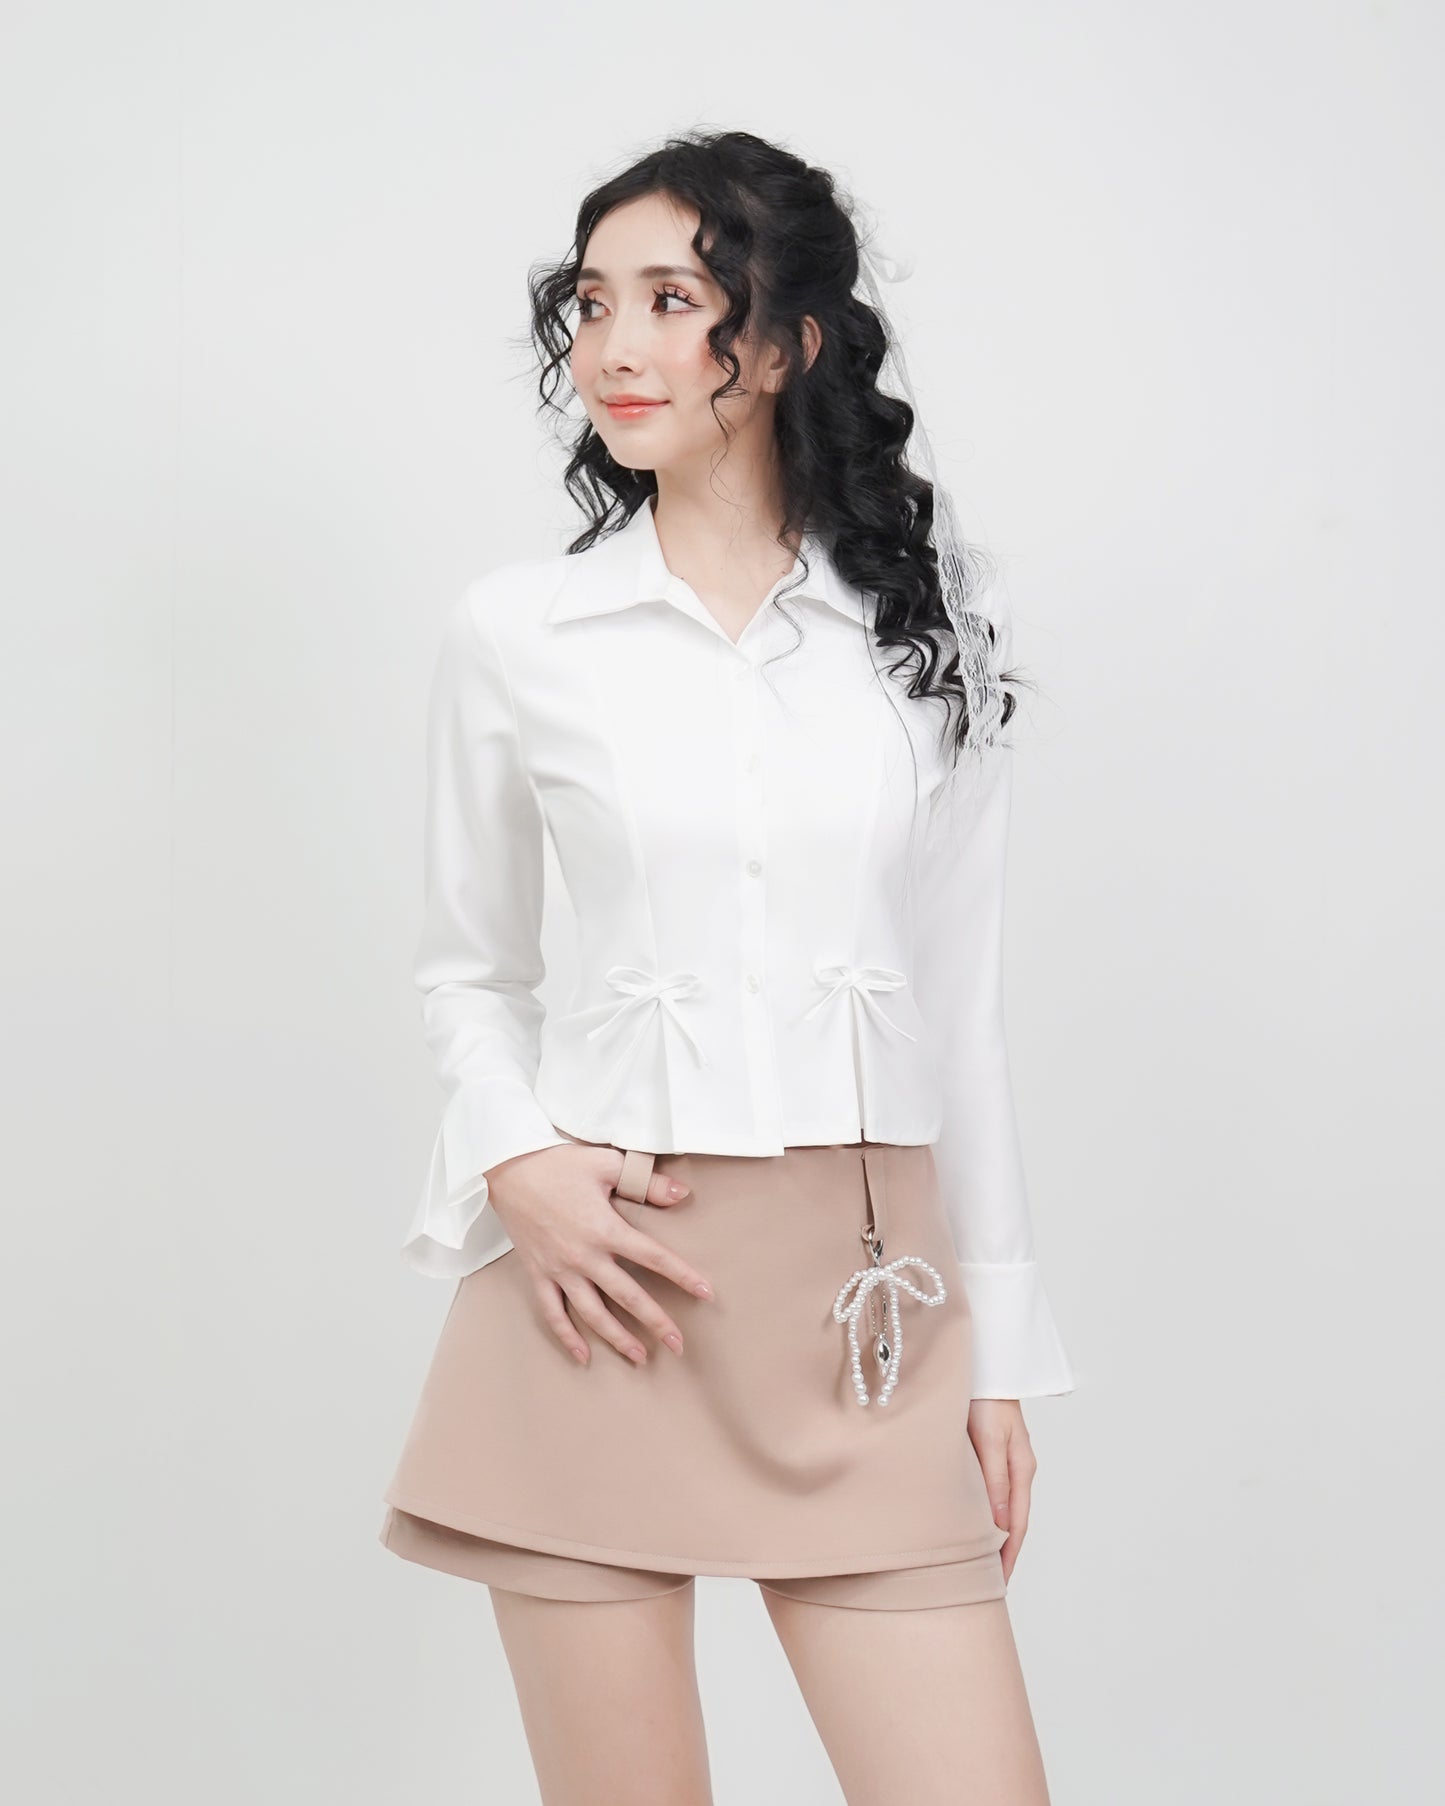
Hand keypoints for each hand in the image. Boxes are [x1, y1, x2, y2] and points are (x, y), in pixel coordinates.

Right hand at [483, 1143, 713, 1368]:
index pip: (653, 1258)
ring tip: (640, 1357)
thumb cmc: (557, 1163)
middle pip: (627, 1296)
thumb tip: (682, 1193)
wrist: (507, 1169)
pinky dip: (567, 1336)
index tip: (706, 1293)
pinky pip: (552, 1312)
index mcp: (605, 1229)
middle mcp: (583, 1256)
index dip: (682, 1275)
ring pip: (592, 1313)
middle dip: (656, 1323)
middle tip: (679, 1345)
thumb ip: (646, 1181)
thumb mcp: (606, 1163)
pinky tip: (583, 1356)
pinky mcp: (538, 1273)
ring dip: (617, 1338)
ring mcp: (559, 1269)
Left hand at [967, 1398, 1036, 1583]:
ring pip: (1001, 1508)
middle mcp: (1016, 1468)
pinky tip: (971, 1522)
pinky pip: (990, 1492)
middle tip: (987, 1585)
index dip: (1008, 1556)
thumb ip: (995, 1480)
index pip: (1018, 1525)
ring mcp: (1005, 1460)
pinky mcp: (990, 1451)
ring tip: (979, 1562)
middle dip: (1003, 1553)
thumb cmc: (985, 1397)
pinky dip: (984, 1513)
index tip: (998, 1584)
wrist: (984, 1364)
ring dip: (993, 1535)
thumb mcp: (991, 1439)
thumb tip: (1001, 1526)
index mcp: (1022, 1469)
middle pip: (1013, 1521)